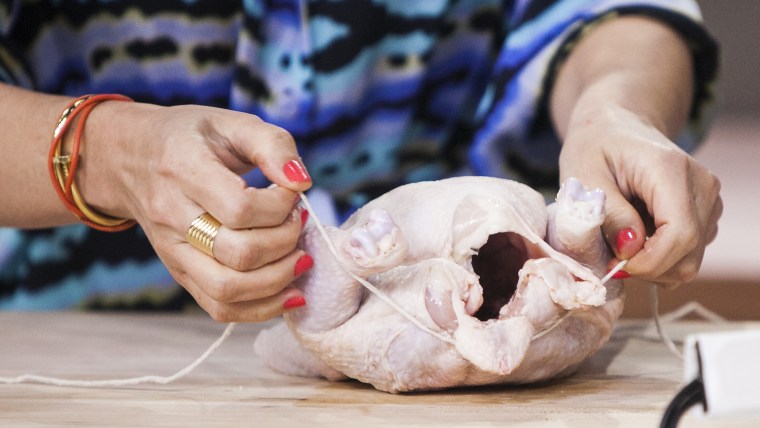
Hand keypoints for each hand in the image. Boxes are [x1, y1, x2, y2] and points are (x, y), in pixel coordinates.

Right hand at [79, 102, 313, 320]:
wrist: (130, 158)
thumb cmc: (189, 137)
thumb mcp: (230, 122)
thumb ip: (272, 144)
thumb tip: (301, 182)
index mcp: (183, 170)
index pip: (241, 209)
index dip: (280, 207)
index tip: (293, 194)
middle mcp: (172, 216)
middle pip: (238, 254)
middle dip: (285, 243)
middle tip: (300, 223)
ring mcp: (172, 251)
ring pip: (228, 290)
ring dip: (278, 281)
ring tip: (300, 258)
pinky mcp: (179, 272)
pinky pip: (218, 307)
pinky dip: (260, 308)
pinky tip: (288, 292)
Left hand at [559, 105, 721, 287]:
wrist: (616, 126)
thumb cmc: (595, 148)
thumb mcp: (584, 177)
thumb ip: (609, 214)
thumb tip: (630, 250)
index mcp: (671, 170)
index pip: (680, 234)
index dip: (648, 262)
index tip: (614, 265)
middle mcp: (702, 185)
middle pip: (688, 254)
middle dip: (646, 268)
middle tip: (610, 257)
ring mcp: (710, 201)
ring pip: (689, 260)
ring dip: (651, 263)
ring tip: (621, 239)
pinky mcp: (706, 214)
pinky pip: (687, 253)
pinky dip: (659, 257)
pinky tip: (636, 235)